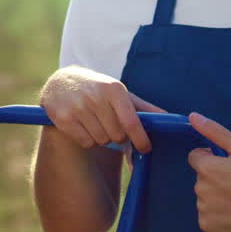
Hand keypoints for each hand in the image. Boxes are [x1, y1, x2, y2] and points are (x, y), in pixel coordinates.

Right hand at [40, 66, 164, 153]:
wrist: (61, 82)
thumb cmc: (98, 89)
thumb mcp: (119, 92)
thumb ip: (143, 107)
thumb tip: (169, 118)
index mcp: (114, 88)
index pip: (131, 122)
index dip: (140, 139)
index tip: (146, 148)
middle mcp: (95, 96)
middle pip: (117, 135)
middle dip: (117, 135)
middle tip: (110, 124)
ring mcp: (78, 107)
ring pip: (101, 140)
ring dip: (101, 137)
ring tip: (94, 121)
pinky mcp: (63, 118)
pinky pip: (86, 142)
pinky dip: (87, 139)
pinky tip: (82, 125)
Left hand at [187, 112, 230, 231]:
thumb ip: (216, 132)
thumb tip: (193, 116)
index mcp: (206, 168)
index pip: (195, 157)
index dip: (211, 158)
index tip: (228, 165)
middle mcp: (200, 189)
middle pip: (201, 177)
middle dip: (214, 177)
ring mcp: (202, 209)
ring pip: (203, 196)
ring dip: (215, 195)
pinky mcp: (207, 226)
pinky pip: (206, 214)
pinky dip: (216, 213)